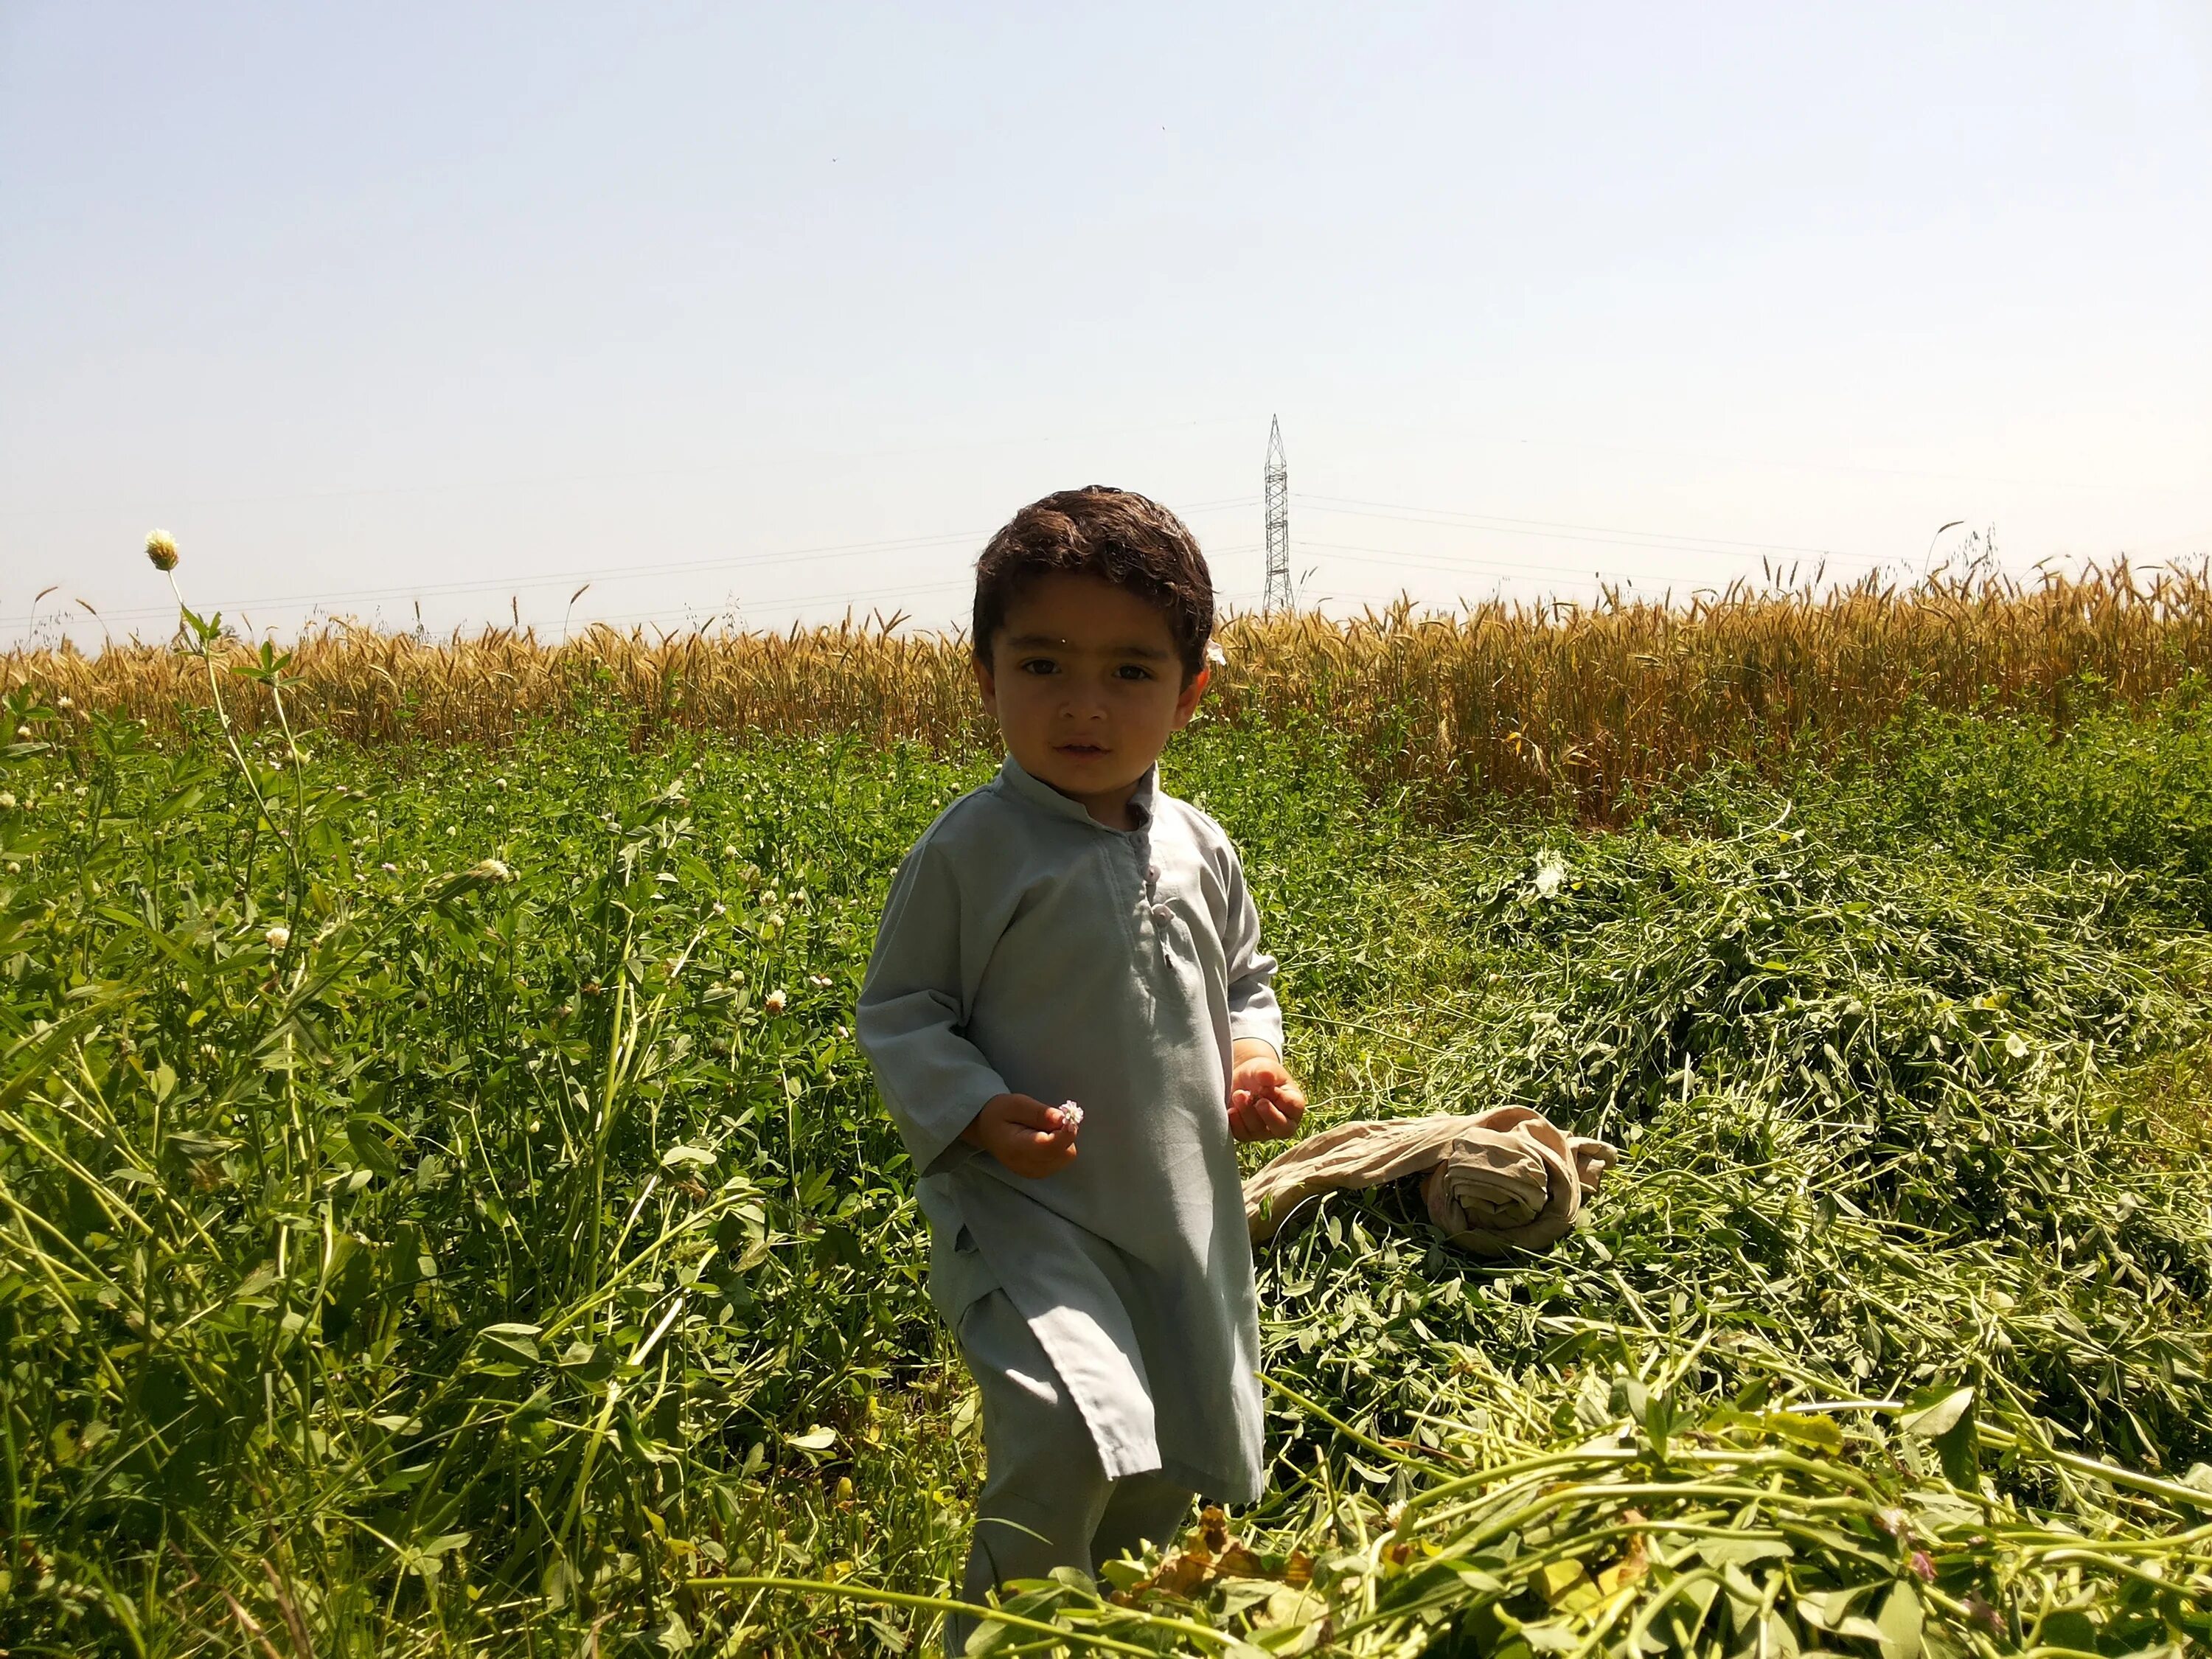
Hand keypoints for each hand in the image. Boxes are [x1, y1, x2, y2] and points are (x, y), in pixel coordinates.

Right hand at [961, 1092, 1079, 1177]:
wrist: (987, 1130)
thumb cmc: (999, 1113)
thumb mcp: (1016, 1104)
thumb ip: (1040, 1112)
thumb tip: (1063, 1119)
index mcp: (1017, 1148)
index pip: (1050, 1146)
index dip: (1065, 1131)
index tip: (1065, 1116)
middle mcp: (1027, 1165)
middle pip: (1064, 1153)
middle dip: (1065, 1134)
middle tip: (1052, 1120)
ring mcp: (1034, 1172)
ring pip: (1066, 1156)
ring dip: (1063, 1140)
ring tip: (1046, 1129)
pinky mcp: (1039, 1173)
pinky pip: (1062, 1160)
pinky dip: (1060, 1148)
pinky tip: (1046, 1139)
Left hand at [1228, 1040, 1305, 1141]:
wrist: (1243, 1078)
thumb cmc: (1260, 1073)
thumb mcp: (1264, 1067)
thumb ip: (1267, 1071)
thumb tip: (1266, 1077)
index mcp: (1294, 1104)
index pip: (1294, 1107)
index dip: (1280, 1098)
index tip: (1267, 1087)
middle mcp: (1282, 1122)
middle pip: (1282, 1129)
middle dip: (1268, 1115)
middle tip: (1258, 1101)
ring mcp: (1264, 1131)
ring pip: (1258, 1131)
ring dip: (1247, 1113)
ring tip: (1238, 1094)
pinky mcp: (1246, 1133)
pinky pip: (1241, 1135)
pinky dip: (1235, 1122)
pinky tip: (1231, 1110)